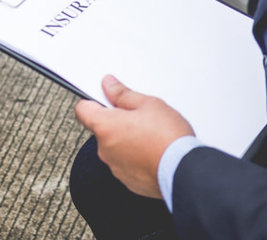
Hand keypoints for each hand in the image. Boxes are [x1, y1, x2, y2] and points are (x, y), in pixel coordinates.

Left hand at [75, 75, 194, 198]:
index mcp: (105, 126)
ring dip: (126, 140)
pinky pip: (125, 163)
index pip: (82, 109)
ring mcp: (115, 166)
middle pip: (101, 129)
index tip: (105, 98)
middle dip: (116, 121)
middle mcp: (104, 149)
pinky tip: (152, 151)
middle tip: (138, 117)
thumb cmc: (168, 138)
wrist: (184, 171)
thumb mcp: (148, 104)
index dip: (92, 101)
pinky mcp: (127, 180)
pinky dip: (135, 157)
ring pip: (114, 146)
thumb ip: (122, 94)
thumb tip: (108, 85)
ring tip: (150, 135)